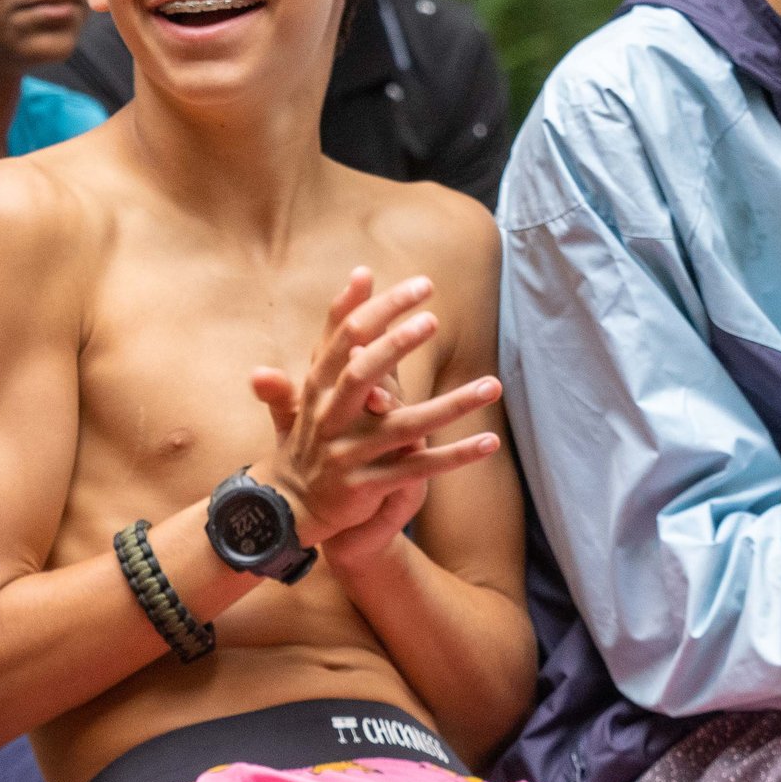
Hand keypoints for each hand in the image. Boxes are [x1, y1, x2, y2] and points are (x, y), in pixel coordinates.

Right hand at [249, 269, 500, 546]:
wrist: (288, 508)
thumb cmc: (307, 438)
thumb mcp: (310, 388)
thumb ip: (343, 329)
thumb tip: (359, 272)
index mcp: (315, 389)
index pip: (341, 339)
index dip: (373, 308)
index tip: (415, 284)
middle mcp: (328, 418)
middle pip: (360, 373)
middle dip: (395, 345)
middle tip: (431, 317)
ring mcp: (347, 454)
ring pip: (404, 426)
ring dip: (451, 406)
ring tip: (493, 385)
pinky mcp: (367, 486)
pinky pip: (418, 469)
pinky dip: (454, 456)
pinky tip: (489, 442)